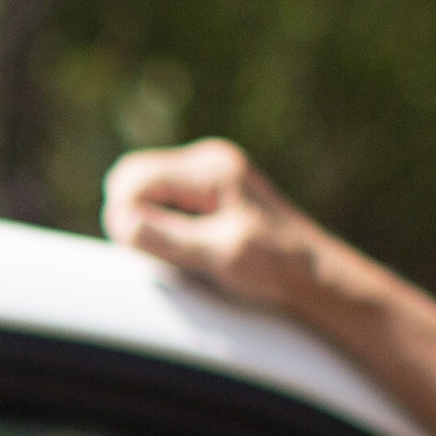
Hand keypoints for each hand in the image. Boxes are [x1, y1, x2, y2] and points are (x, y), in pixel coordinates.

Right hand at [102, 140, 328, 312]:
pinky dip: (157, 223)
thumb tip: (122, 221)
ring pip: (143, 188)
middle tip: (148, 255)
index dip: (122, 214)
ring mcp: (207, 172)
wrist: (314, 274)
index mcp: (212, 168)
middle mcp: (207, 160)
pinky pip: (160, 198)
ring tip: (171, 254)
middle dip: (128, 215)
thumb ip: (168, 238)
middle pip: (133, 176)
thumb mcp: (220, 255)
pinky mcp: (206, 189)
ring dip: (143, 221)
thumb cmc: (277, 266)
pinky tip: (179, 247)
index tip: (133, 250)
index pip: (136, 177)